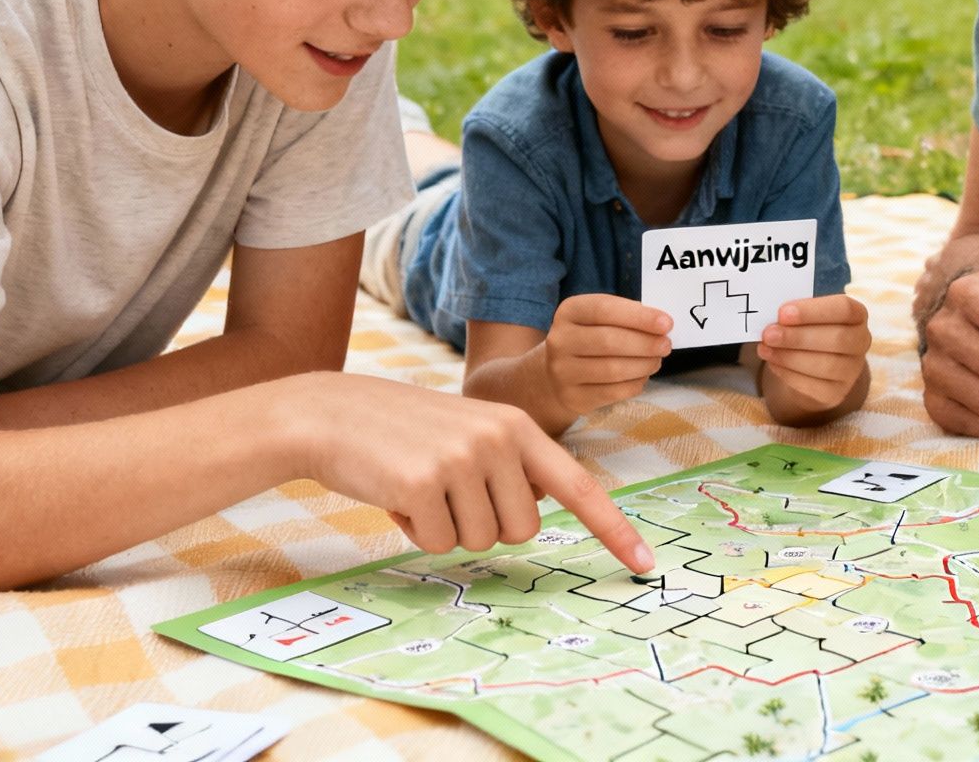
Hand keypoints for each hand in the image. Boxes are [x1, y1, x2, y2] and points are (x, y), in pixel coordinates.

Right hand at [284, 371, 653, 571]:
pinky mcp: (423, 483)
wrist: (332, 413)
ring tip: (419, 486)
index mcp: (519, 426)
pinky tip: (395, 493)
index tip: (646, 565)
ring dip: (447, 527)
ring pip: (480, 541)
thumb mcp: (470, 431)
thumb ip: (510, 465)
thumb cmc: (404, 432)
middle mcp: (500, 439)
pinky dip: (416, 530)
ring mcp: (463, 459)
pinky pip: (438, 542)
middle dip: (485, 524)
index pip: (579, 487)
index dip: (614, 530)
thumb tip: (532, 518)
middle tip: (448, 492)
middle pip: (523, 529)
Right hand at [541, 294, 671, 422]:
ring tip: (656, 360)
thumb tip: (660, 325)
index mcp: (569, 312)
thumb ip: (625, 316)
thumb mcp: (599, 319)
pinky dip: (635, 384)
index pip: (604, 309)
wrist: (558, 374)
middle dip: (645, 343)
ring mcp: (562, 371)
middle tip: (666, 345)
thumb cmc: (590, 338)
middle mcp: (559, 340)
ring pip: (612, 369)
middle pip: (609, 341)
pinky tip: (643, 376)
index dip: (639, 316)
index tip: (667, 323)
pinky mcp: (573, 397)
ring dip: (643, 365)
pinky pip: (613, 392)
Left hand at [757, 294, 871, 424]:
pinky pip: (814, 386)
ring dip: (790, 357)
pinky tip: (773, 363)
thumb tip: (772, 319)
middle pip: (837, 339)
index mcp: (857, 315)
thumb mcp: (805, 316)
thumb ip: (794, 314)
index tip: (783, 313)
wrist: (809, 366)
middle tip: (769, 334)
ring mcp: (852, 370)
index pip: (845, 309)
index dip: (813, 311)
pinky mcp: (837, 393)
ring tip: (765, 348)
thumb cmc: (807, 331)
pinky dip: (789, 374)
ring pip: (826, 365)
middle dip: (798, 337)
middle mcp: (861, 342)